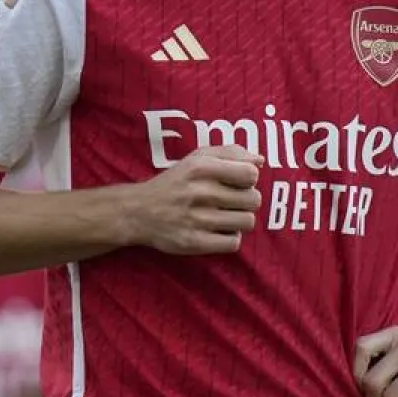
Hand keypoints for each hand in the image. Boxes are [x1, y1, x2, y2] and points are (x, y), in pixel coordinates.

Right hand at [131, 145, 264, 255]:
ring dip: (240, 220)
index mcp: (201, 167)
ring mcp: (197, 219)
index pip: (251, 174)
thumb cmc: (175, 182)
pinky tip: (219, 231)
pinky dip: (230, 238)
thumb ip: (230, 153)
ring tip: (226, 216)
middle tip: (231, 201)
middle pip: (253, 200)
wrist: (138, 211)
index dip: (249, 178)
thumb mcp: (197, 158)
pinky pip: (233, 243)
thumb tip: (260, 160)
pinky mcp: (194, 242)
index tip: (238, 181)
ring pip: (247, 222)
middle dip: (247, 200)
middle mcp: (200, 192)